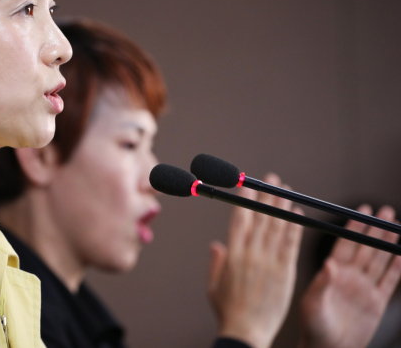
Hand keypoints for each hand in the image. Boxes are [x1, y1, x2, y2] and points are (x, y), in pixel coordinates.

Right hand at [209, 173, 303, 347]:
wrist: (246, 332)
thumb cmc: (228, 311)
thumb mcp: (214, 285)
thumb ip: (216, 262)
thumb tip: (215, 245)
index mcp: (232, 255)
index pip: (239, 219)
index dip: (244, 199)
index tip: (248, 184)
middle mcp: (251, 254)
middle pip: (260, 217)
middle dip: (266, 195)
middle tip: (272, 179)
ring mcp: (268, 262)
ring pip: (277, 226)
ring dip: (282, 205)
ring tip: (287, 190)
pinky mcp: (285, 272)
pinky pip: (291, 244)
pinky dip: (294, 226)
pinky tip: (297, 213)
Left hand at [298, 205, 400, 347]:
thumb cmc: (313, 327)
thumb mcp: (313, 304)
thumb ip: (322, 283)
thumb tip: (330, 263)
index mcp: (332, 272)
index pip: (346, 243)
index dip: (354, 227)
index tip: (363, 210)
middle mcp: (349, 277)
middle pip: (366, 248)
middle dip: (375, 229)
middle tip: (386, 211)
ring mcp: (364, 288)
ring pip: (379, 260)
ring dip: (387, 243)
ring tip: (396, 225)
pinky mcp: (376, 303)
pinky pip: (389, 282)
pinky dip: (397, 269)